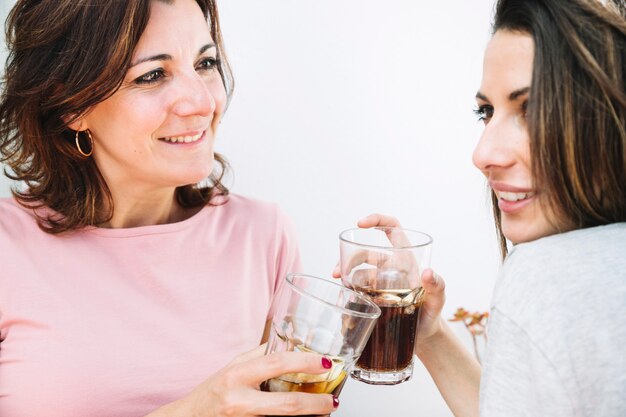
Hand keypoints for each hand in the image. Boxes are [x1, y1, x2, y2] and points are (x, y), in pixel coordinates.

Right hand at [151, 345, 337, 416]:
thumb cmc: (211, 392)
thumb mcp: (232, 367)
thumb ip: (259, 355)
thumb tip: (288, 344)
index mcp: (237, 375)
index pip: (276, 364)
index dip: (304, 362)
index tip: (324, 363)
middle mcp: (239, 399)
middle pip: (287, 404)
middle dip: (316, 403)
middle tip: (332, 400)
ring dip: (309, 416)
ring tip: (323, 409)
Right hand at [332, 213, 445, 344]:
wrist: (424, 336)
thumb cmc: (433, 313)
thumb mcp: (438, 299)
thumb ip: (437, 285)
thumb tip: (427, 273)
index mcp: (405, 258)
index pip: (392, 229)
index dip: (377, 220)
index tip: (360, 224)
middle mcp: (390, 266)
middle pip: (365, 253)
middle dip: (349, 258)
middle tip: (337, 272)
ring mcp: (380, 281)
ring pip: (357, 271)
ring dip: (345, 274)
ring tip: (338, 285)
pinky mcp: (372, 296)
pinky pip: (356, 289)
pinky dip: (347, 291)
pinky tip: (342, 298)